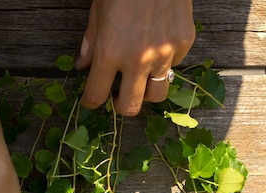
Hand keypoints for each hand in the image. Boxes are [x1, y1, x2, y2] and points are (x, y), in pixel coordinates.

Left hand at [75, 0, 195, 115]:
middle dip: (121, 106)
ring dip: (146, 92)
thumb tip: (82, 66)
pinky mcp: (183, 43)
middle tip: (118, 98)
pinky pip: (173, 67)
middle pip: (130, 107)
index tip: (91, 101)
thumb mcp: (97, 13)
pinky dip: (164, 65)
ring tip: (140, 80)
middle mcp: (137, 60)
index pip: (96, 96)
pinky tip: (157, 49)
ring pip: (156, 95)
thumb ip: (90, 43)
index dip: (90, 103)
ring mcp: (163, 53)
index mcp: (109, 54)